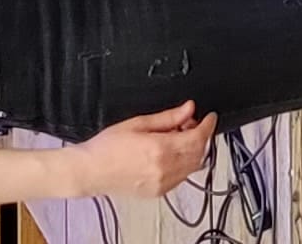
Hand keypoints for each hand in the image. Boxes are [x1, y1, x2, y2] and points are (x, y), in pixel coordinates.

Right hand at [63, 104, 218, 199]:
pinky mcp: (159, 193)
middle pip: (199, 153)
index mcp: (160, 149)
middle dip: (200, 137)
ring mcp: (163, 183)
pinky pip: (181, 177)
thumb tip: (188, 109)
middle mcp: (165, 169)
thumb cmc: (107, 147)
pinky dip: (183, 164)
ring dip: (193, 151)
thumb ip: (167, 118)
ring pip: (193, 167)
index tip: (210, 117)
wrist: (91, 171)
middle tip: (189, 124)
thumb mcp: (137, 123)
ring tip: (176, 138)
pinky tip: (169, 155)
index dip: (208, 126)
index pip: (197, 138)